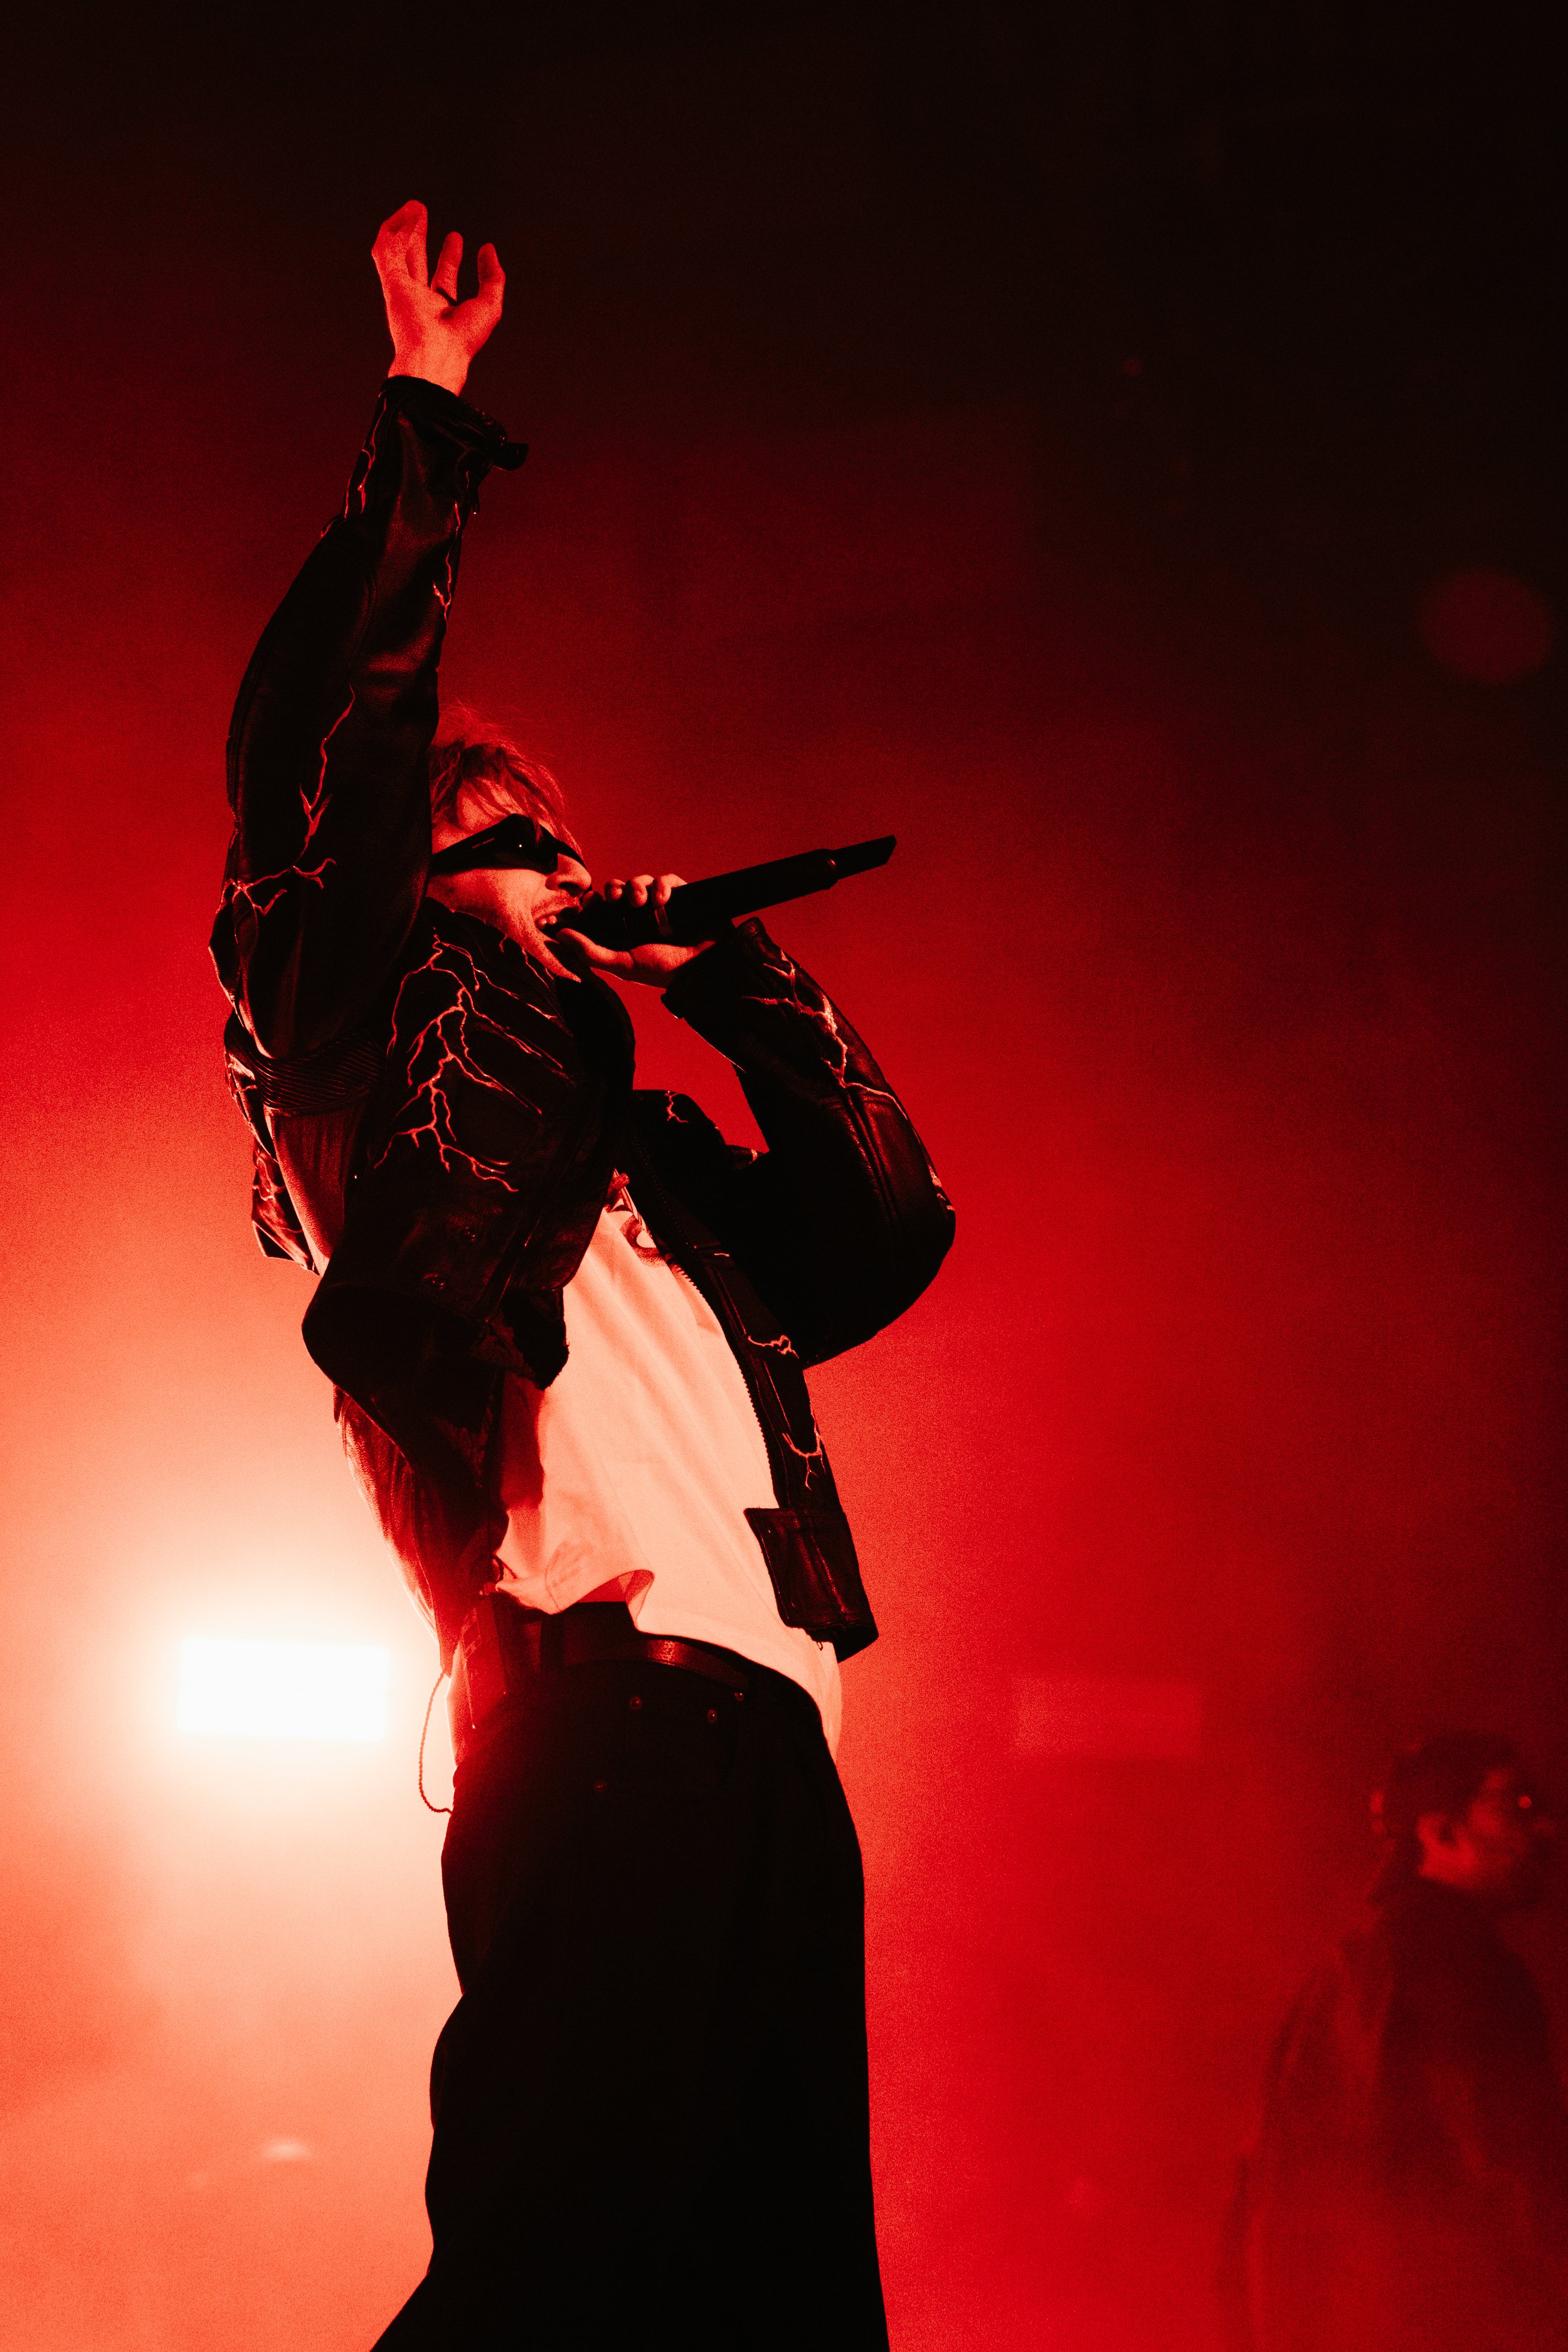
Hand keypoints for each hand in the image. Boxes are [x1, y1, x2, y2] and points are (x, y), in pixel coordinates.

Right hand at [372, 199, 503, 397]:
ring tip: (414, 205)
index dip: (450, 257)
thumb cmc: (462, 339)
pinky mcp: (391, 284)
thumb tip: (489, 250)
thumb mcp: (490, 305)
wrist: (436, 353)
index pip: (444, 277)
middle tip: (421, 211)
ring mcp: (404, 292)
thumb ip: (492, 277)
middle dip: (419, 236)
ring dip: (405, 228)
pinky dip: (393, 231)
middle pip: (417, 261)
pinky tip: (405, 215)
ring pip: (399, 252)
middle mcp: (420, 300)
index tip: (456, 238)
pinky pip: (387, 250)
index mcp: (442, 309)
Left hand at [555, 875, 714, 988]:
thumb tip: (559, 936)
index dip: (590, 903)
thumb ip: (590, 952)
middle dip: (612, 890)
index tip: (585, 902)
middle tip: (614, 898)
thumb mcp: (623, 964)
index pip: (599, 910)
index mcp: (622, 931)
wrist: (704, 967)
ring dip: (636, 887)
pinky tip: (663, 899)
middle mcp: (639, 917)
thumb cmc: (663, 971)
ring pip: (638, 882)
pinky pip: (665, 879)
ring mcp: (660, 906)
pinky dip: (661, 884)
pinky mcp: (680, 896)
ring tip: (642, 902)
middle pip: (617, 891)